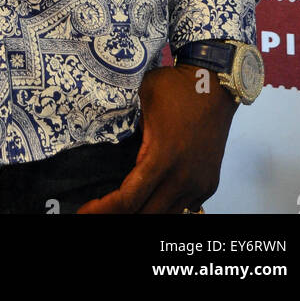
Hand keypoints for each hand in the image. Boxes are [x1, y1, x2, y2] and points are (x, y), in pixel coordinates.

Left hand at [76, 62, 236, 213]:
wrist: (214, 84)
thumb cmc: (174, 88)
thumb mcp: (141, 100)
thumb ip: (127, 130)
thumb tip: (108, 145)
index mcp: (161, 158)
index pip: (128, 200)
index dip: (103, 210)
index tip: (85, 212)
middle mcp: (182, 178)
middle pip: (146, 215)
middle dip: (120, 216)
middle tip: (100, 211)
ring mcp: (198, 183)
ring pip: (167, 215)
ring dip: (144, 212)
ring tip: (124, 208)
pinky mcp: (209, 183)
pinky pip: (185, 207)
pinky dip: (166, 206)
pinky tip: (152, 199)